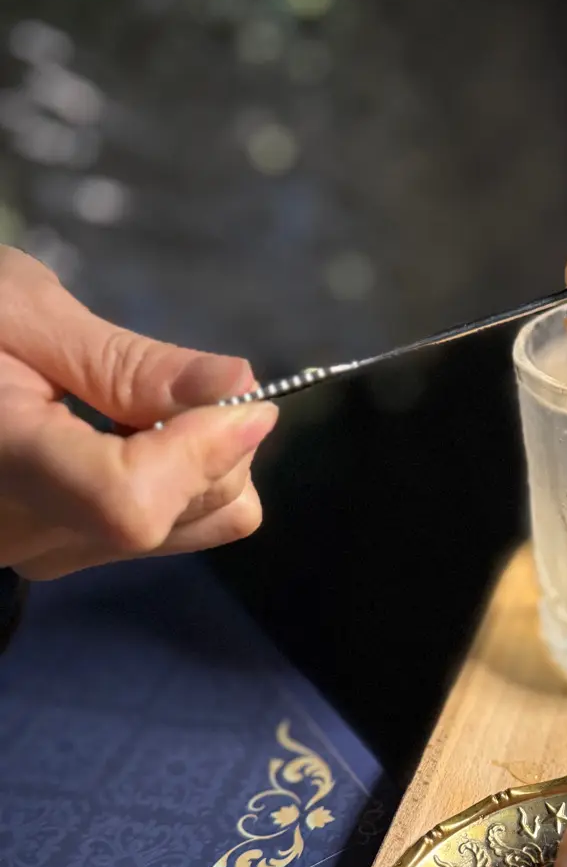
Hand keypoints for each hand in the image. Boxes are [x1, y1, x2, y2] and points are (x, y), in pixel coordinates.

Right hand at [0, 246, 278, 579]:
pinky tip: (144, 437)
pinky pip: (170, 533)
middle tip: (195, 381)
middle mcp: (18, 530)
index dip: (204, 454)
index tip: (244, 397)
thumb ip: (128, 362)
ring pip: (190, 530)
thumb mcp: (20, 311)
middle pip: (174, 516)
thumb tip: (239, 389)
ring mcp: (41, 554)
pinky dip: (186, 482)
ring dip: (208, 463)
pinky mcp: (61, 556)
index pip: (129, 504)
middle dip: (219, 444)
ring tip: (151, 405)